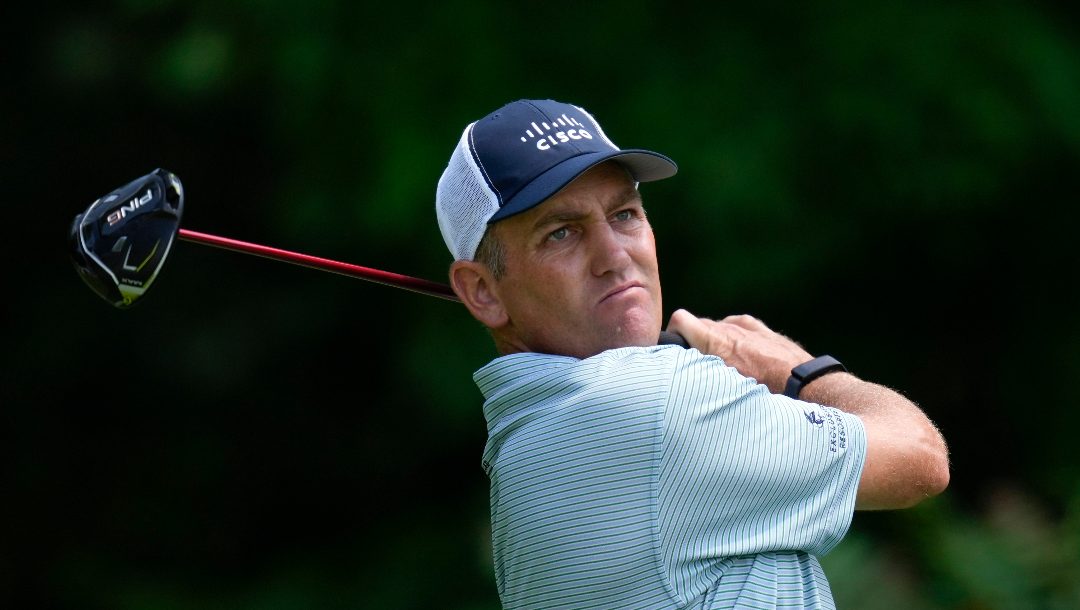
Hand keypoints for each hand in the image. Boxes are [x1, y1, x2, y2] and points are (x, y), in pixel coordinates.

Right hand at [666, 309, 812, 392]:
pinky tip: (740, 354)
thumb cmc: (764, 390)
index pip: (680, 319)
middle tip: (696, 364)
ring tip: (721, 363)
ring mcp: (746, 326)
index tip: (673, 348)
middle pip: (698, 325)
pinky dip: (734, 337)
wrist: (803, 383)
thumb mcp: (725, 388)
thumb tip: (683, 381)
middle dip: (693, 341)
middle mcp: (728, 328)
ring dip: (714, 341)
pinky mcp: (761, 328)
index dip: (672, 332)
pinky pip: (738, 326)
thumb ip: (701, 375)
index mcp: (714, 341)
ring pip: (718, 327)